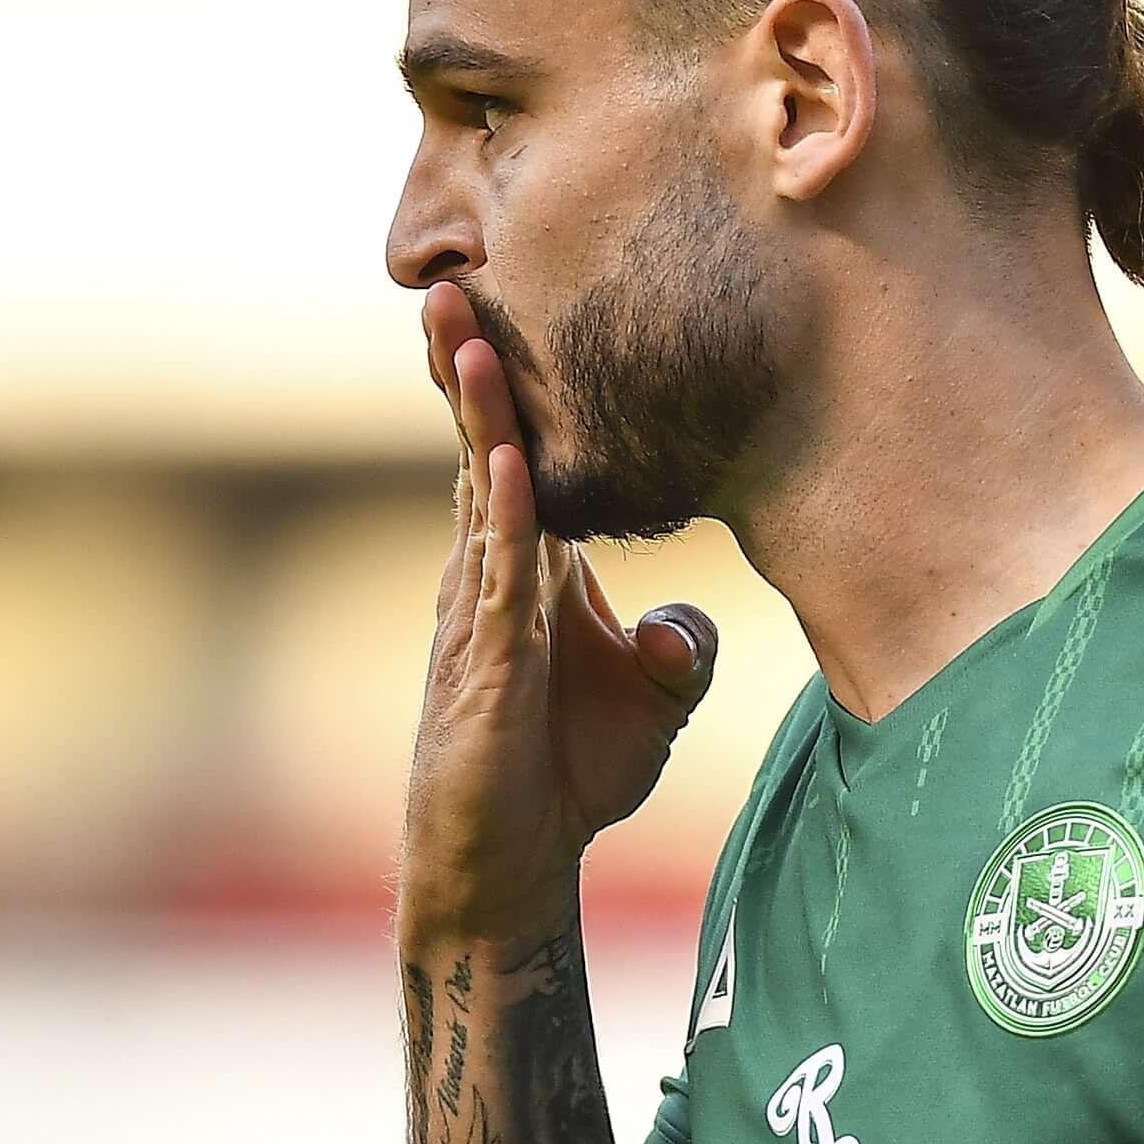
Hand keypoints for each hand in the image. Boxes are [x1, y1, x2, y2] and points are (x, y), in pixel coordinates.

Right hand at [402, 281, 717, 943]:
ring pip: (477, 493)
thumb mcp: (652, 700)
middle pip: (477, 450)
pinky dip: (501, 515)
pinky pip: (496, 578)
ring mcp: (479, 619)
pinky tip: (505, 461)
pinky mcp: (485, 670)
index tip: (507, 301)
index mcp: (524, 570)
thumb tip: (688, 623)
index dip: (509, 386)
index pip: (513, 456)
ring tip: (469, 329)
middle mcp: (490, 578)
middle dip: (469, 366)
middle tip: (455, 277)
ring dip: (477, 414)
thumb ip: (681, 648)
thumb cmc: (567, 777)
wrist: (513, 866)